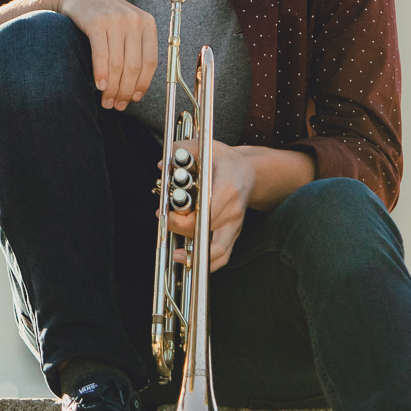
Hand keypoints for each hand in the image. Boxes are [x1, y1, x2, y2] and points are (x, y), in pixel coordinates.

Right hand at [50, 0, 157, 110]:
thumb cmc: (104, 17)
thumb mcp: (127, 26)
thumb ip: (136, 49)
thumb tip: (138, 88)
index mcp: (147, 23)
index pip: (150, 62)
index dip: (142, 85)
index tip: (134, 100)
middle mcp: (134, 20)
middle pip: (134, 66)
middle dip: (125, 91)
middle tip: (116, 105)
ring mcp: (115, 20)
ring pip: (117, 64)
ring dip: (111, 88)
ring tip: (106, 101)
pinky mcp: (96, 22)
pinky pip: (101, 55)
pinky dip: (100, 74)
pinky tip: (98, 86)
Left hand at [165, 140, 255, 271]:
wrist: (249, 172)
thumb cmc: (226, 160)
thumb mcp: (206, 146)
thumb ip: (182, 149)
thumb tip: (161, 163)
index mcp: (227, 189)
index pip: (205, 212)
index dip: (183, 217)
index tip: (165, 213)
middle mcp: (233, 211)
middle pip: (206, 231)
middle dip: (181, 229)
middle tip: (164, 222)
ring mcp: (235, 225)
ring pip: (217, 251)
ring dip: (195, 254)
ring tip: (177, 254)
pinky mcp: (233, 234)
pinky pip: (223, 256)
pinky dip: (208, 264)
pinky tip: (191, 262)